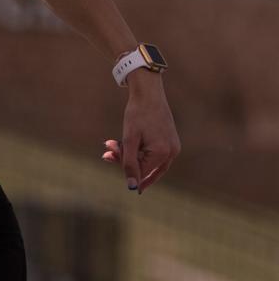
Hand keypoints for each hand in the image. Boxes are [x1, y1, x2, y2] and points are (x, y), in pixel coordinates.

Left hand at [102, 71, 179, 192]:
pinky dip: (138, 149)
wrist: (148, 92)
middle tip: (107, 149)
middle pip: (145, 167)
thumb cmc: (137, 113)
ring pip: (148, 160)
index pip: (141, 172)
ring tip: (112, 143)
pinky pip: (153, 153)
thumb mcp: (129, 138)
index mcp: (163, 153)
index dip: (123, 166)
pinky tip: (123, 143)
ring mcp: (173, 147)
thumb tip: (132, 188)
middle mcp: (172, 153)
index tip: (107, 156)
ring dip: (129, 154)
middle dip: (124, 159)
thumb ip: (129, 163)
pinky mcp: (170, 141)